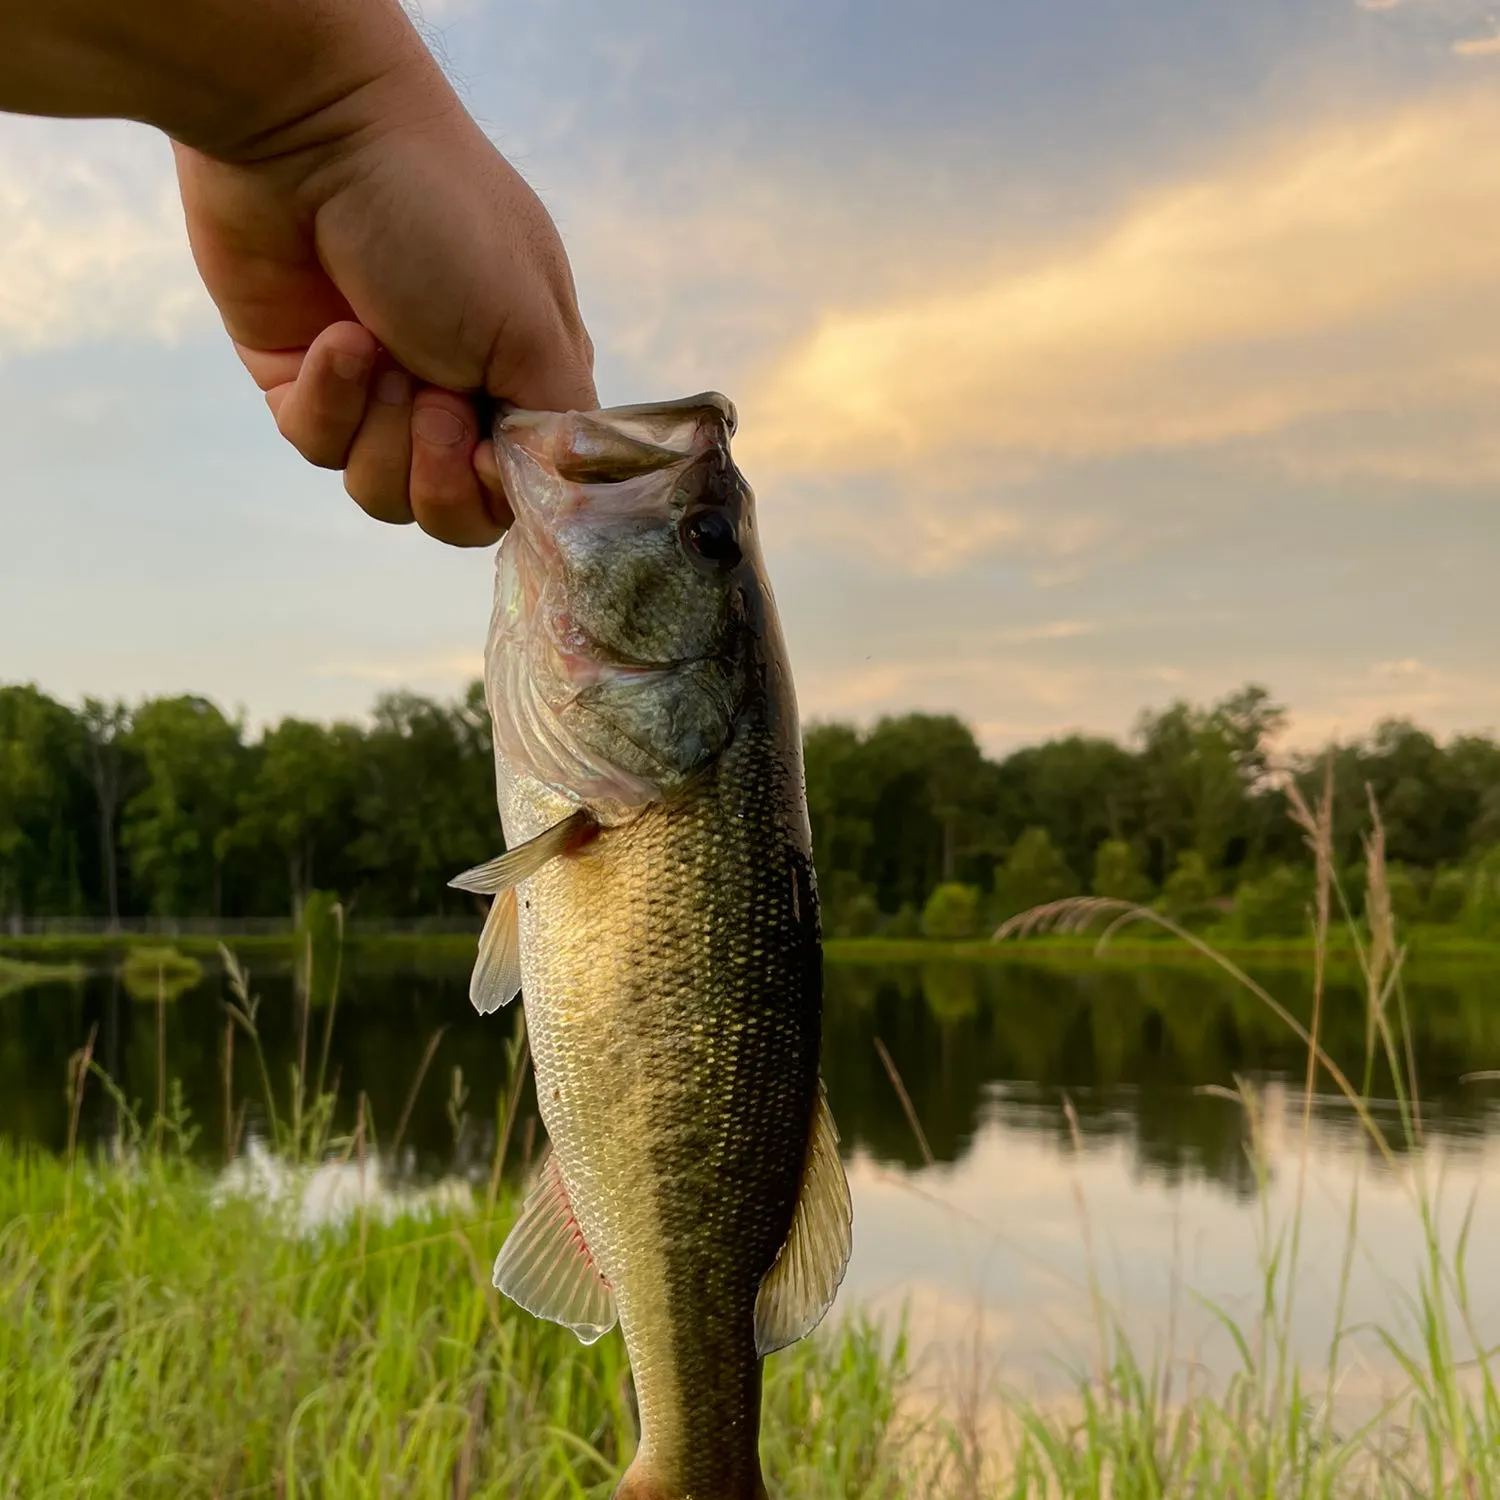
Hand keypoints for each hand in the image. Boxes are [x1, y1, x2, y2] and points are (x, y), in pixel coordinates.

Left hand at [173, 61, 596, 545]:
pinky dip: (327, 397)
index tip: (491, 447)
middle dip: (439, 473)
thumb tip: (557, 489)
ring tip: (378, 347)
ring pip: (381, 492)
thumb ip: (558, 428)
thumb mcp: (535, 331)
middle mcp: (455, 396)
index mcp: (523, 381)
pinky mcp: (303, 385)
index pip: (523, 491)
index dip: (501, 492)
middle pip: (453, 515)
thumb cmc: (443, 218)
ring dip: (380, 428)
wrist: (313, 133)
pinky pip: (317, 446)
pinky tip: (335, 335)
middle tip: (433, 402)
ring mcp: (378, 395)